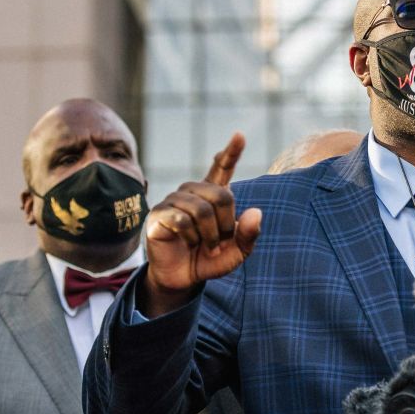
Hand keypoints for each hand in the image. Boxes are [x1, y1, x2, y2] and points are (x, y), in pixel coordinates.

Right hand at [141, 132, 262, 314]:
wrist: (182, 278)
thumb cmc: (208, 259)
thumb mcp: (237, 252)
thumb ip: (249, 234)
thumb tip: (256, 212)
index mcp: (212, 195)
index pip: (221, 168)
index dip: (231, 152)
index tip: (240, 135)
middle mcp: (192, 192)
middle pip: (221, 195)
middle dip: (227, 223)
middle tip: (222, 241)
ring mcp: (173, 201)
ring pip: (202, 209)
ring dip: (210, 234)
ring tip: (207, 245)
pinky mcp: (159, 214)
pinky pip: (182, 220)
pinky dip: (192, 237)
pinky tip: (188, 243)